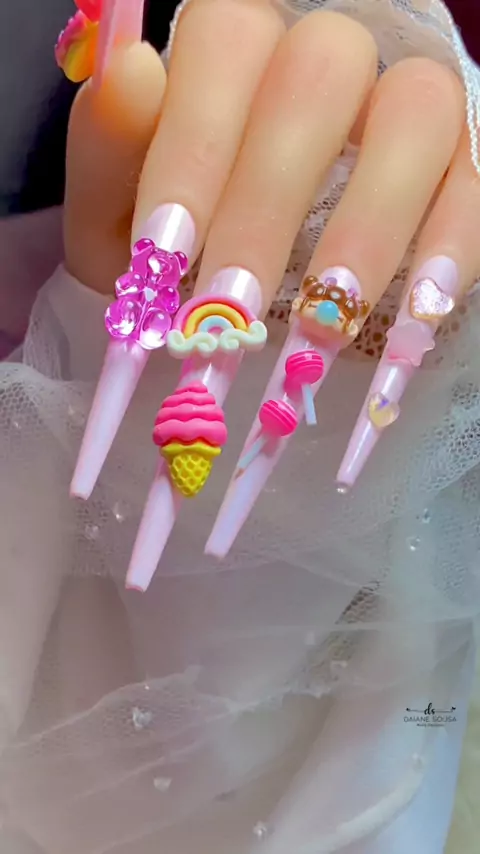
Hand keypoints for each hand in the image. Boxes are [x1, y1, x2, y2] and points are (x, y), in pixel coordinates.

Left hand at [65, 0, 478, 584]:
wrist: (243, 297)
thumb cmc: (176, 252)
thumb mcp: (119, 218)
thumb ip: (111, 154)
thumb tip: (132, 74)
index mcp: (236, 54)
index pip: (225, 44)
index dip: (194, 146)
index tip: (164, 255)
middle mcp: (329, 61)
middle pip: (319, 77)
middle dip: (269, 204)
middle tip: (231, 313)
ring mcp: (404, 110)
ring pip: (417, 114)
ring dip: (367, 225)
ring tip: (321, 327)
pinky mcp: (461, 171)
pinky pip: (474, 190)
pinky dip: (448, 251)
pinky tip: (414, 314)